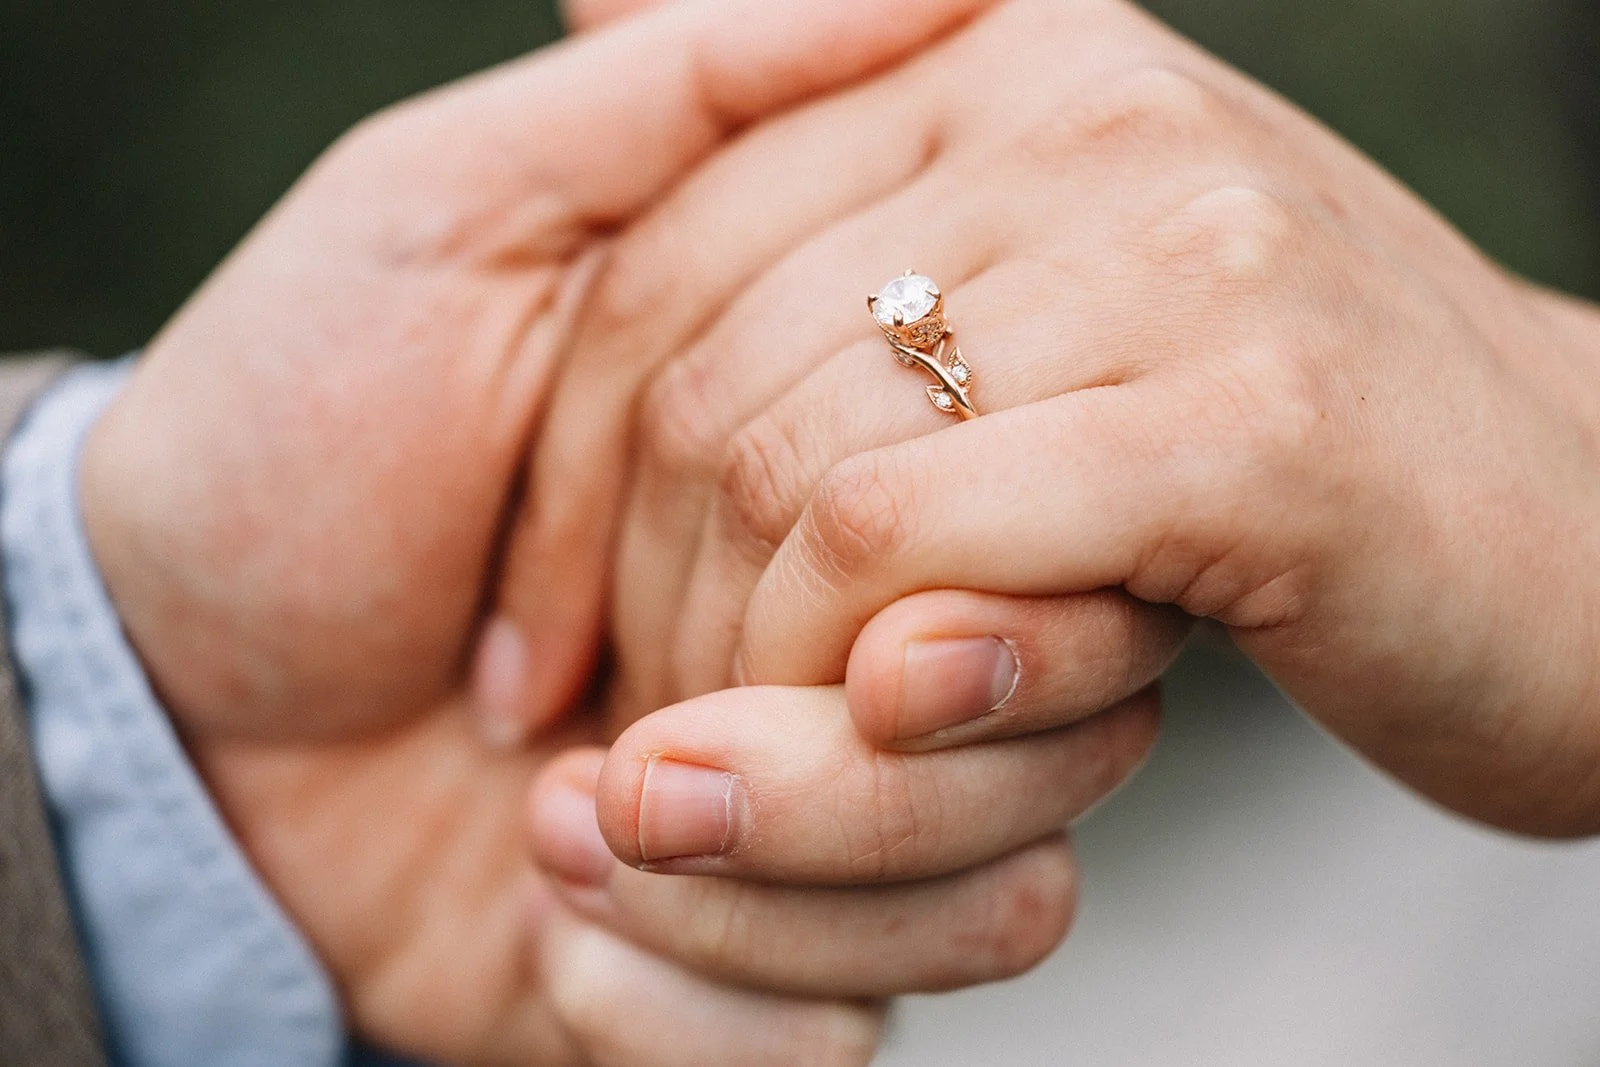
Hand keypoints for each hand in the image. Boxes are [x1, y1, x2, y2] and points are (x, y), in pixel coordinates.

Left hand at [76, 0, 998, 1060]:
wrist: (175, 725)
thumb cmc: (295, 440)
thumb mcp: (456, 209)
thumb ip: (695, 83)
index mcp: (861, 444)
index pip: (1018, 471)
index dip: (898, 502)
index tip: (718, 541)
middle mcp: (899, 616)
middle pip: (1053, 682)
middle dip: (828, 709)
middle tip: (607, 696)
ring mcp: (867, 802)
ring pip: (1003, 858)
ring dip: (773, 855)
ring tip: (564, 808)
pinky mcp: (815, 969)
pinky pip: (894, 995)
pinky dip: (720, 982)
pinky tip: (566, 909)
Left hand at [536, 0, 1599, 835]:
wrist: (1581, 539)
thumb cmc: (1278, 435)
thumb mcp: (1043, 250)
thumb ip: (814, 112)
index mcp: (998, 51)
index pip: (661, 249)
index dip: (568, 464)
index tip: (541, 623)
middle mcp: (1081, 106)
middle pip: (705, 368)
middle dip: (629, 586)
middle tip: (631, 729)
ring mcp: (1179, 246)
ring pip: (796, 465)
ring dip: (729, 657)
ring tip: (729, 761)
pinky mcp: (1256, 422)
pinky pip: (920, 540)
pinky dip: (846, 669)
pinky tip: (868, 726)